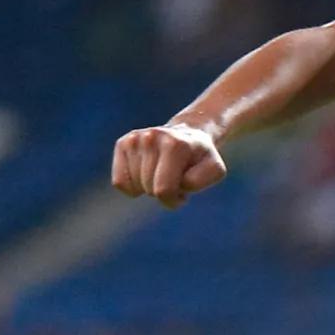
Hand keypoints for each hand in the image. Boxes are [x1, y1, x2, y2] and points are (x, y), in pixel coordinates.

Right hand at [110, 122, 227, 207]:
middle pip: (149, 189)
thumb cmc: (201, 158)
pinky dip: (133, 187)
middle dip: (163, 194)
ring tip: (162, 174)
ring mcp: (135, 139)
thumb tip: (175, 184)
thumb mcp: (214, 170)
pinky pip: (119, 182)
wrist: (188, 134)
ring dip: (149, 188)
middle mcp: (151, 138)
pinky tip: (146, 174)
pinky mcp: (123, 143)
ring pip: (134, 186)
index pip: (164, 190)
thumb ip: (199, 181)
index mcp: (175, 145)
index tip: (183, 194)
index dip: (174, 200)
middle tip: (174, 180)